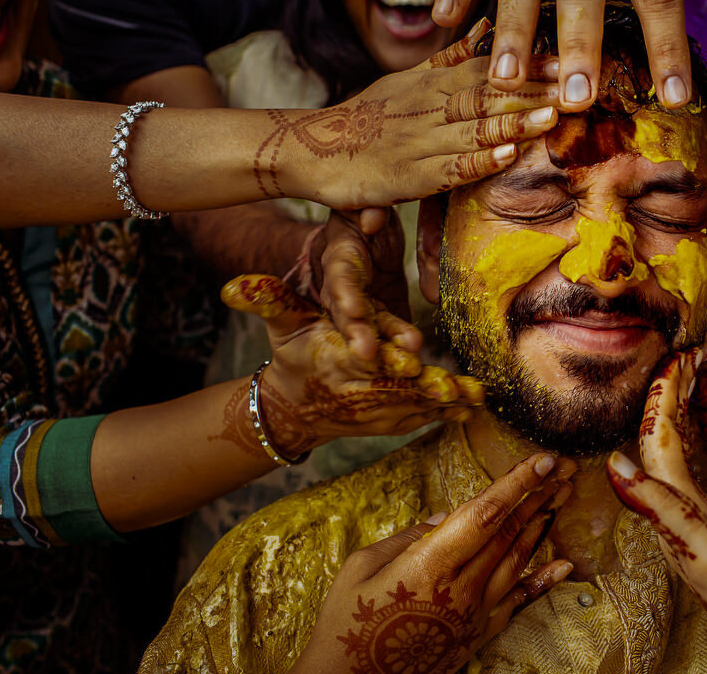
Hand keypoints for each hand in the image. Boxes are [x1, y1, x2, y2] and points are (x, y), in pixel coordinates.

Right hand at [222, 274, 486, 457]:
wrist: (294, 405)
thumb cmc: (293, 353)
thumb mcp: (281, 321)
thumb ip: (267, 299)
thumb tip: (232, 286)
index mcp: (335, 362)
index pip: (360, 359)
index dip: (384, 358)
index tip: (409, 358)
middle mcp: (358, 391)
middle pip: (394, 388)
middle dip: (424, 387)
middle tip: (454, 385)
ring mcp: (376, 411)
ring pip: (413, 406)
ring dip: (443, 404)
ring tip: (475, 397)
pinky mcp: (393, 421)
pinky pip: (422, 418)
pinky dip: (447, 415)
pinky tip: (474, 409)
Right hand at [268, 19, 561, 210]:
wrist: (310, 148)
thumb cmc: (366, 115)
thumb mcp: (407, 77)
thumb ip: (450, 57)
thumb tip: (487, 26)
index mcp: (431, 82)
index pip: (486, 68)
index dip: (527, 65)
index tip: (567, 59)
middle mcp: (429, 107)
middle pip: (487, 94)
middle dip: (533, 91)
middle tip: (574, 85)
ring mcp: (421, 142)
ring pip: (474, 129)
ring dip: (514, 122)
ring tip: (551, 116)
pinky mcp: (411, 178)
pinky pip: (452, 169)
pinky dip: (480, 162)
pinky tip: (508, 155)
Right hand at [290, 453, 575, 673]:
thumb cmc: (346, 622)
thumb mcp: (361, 566)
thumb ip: (407, 537)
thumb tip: (442, 520)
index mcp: (429, 565)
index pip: (484, 515)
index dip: (517, 484)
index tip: (544, 461)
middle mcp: (460, 589)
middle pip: (509, 533)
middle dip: (539, 496)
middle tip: (566, 470)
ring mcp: (473, 614)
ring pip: (518, 562)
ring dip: (542, 526)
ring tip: (562, 497)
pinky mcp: (478, 635)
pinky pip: (519, 603)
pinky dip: (543, 581)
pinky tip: (564, 564)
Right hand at [292, 208, 418, 363]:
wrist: (367, 233)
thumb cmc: (360, 216)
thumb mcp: (360, 206)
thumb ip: (366, 209)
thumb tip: (373, 216)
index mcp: (339, 256)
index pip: (341, 276)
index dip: (346, 295)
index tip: (355, 311)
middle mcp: (347, 288)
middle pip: (350, 314)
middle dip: (359, 333)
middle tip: (368, 353)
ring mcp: (365, 306)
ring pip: (375, 329)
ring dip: (389, 346)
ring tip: (410, 364)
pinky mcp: (385, 315)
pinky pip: (394, 333)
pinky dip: (407, 348)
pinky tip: (425, 367)